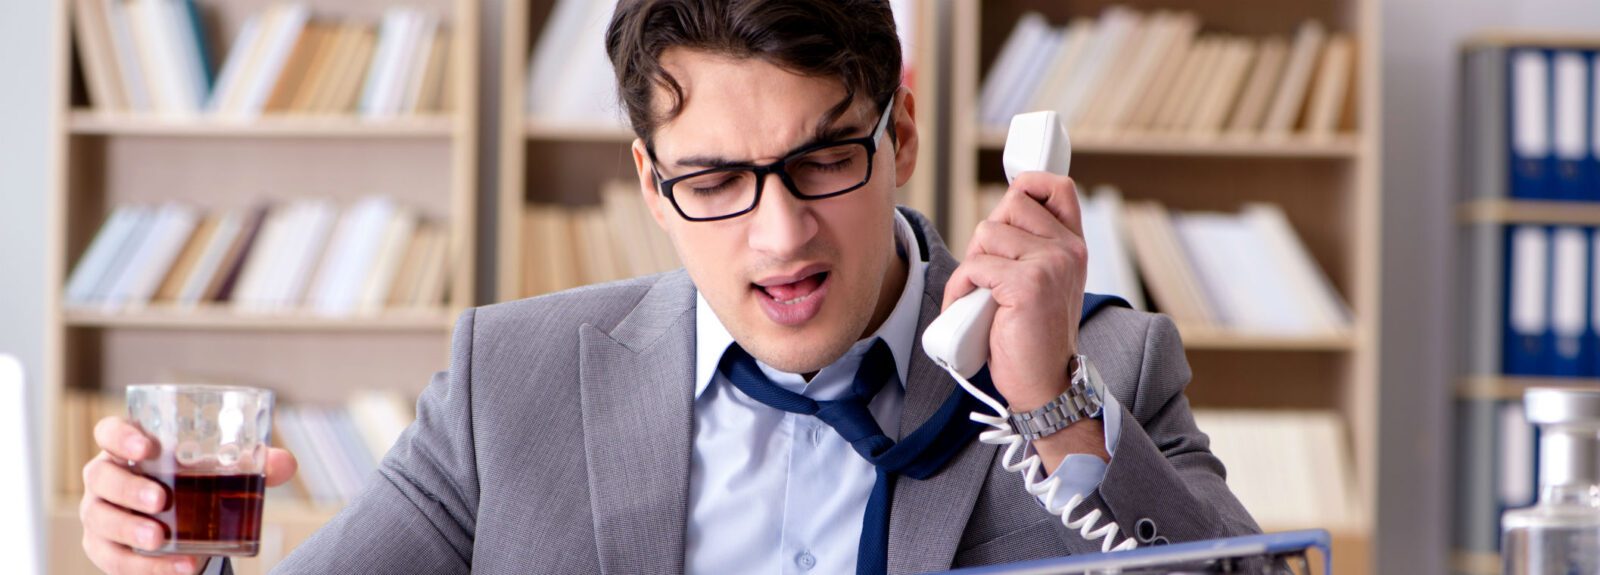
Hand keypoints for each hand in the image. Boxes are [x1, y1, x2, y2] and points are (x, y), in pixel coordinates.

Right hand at [80, 416, 297, 574]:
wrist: (182, 527)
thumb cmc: (196, 484)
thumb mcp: (222, 471)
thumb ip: (254, 464)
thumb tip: (285, 464)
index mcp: (130, 449)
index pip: (108, 432)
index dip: (120, 436)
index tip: (145, 448)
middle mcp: (106, 478)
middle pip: (100, 476)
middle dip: (128, 488)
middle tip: (161, 499)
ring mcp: (100, 513)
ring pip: (100, 519)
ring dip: (130, 528)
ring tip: (160, 538)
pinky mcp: (104, 549)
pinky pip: (116, 558)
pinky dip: (149, 566)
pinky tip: (181, 566)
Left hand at [943, 173, 1104, 466]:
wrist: (1046, 384)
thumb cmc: (1034, 337)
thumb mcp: (1043, 283)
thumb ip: (1030, 248)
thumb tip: (996, 220)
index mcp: (1074, 246)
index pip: (1055, 187)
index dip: (1026, 185)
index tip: (1006, 209)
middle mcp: (1068, 250)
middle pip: (1008, 205)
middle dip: (987, 237)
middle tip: (987, 275)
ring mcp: (1050, 264)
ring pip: (986, 233)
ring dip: (970, 267)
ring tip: (977, 297)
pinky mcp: (1026, 285)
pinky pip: (974, 266)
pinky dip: (960, 289)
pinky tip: (968, 310)